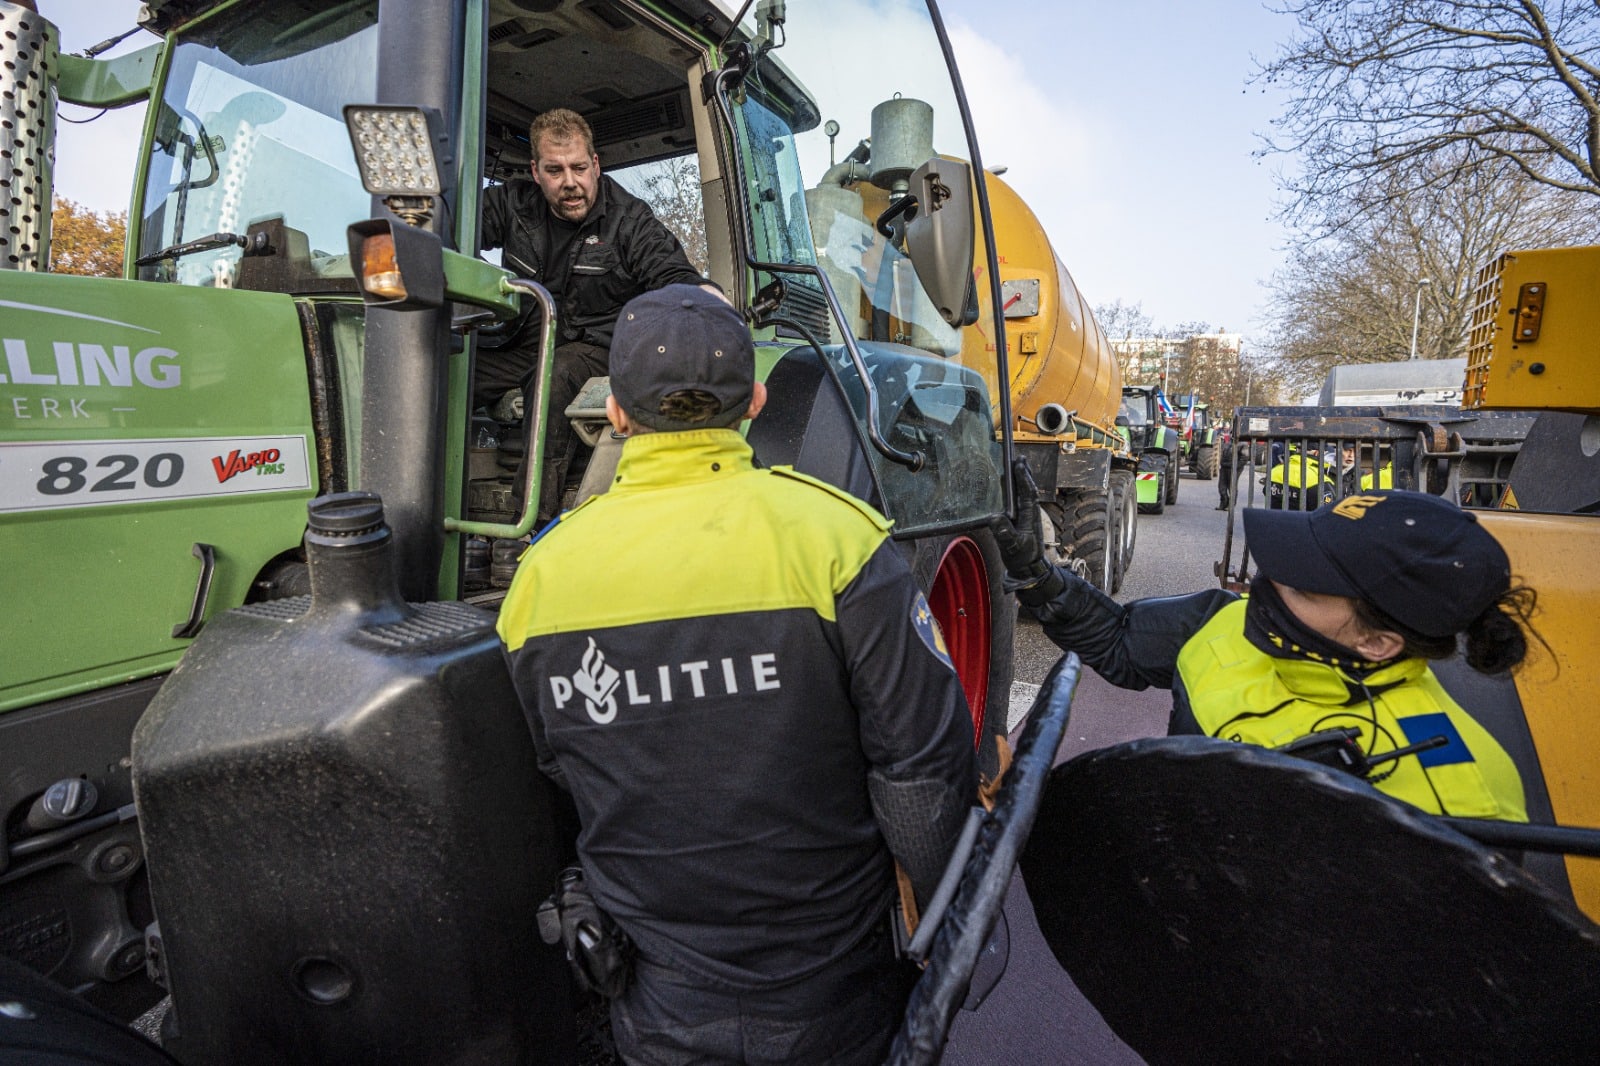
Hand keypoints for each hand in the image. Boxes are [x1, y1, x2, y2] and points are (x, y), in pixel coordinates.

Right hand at [989, 457, 1051, 584]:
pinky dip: (1019, 489)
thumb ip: (1004, 533)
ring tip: (1018, 466)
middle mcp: (1031, 513)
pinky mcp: (1025, 520)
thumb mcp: (1010, 546)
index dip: (1023, 477)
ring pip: (1026, 493)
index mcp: (1029, 516)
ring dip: (1022, 479)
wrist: (1030, 570)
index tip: (1018, 464)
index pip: (1027, 492)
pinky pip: (1022, 500)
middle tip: (1019, 457)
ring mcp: (1029, 516)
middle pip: (1028, 488)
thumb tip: (995, 517)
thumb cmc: (1022, 558)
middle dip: (1024, 473)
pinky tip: (1013, 487)